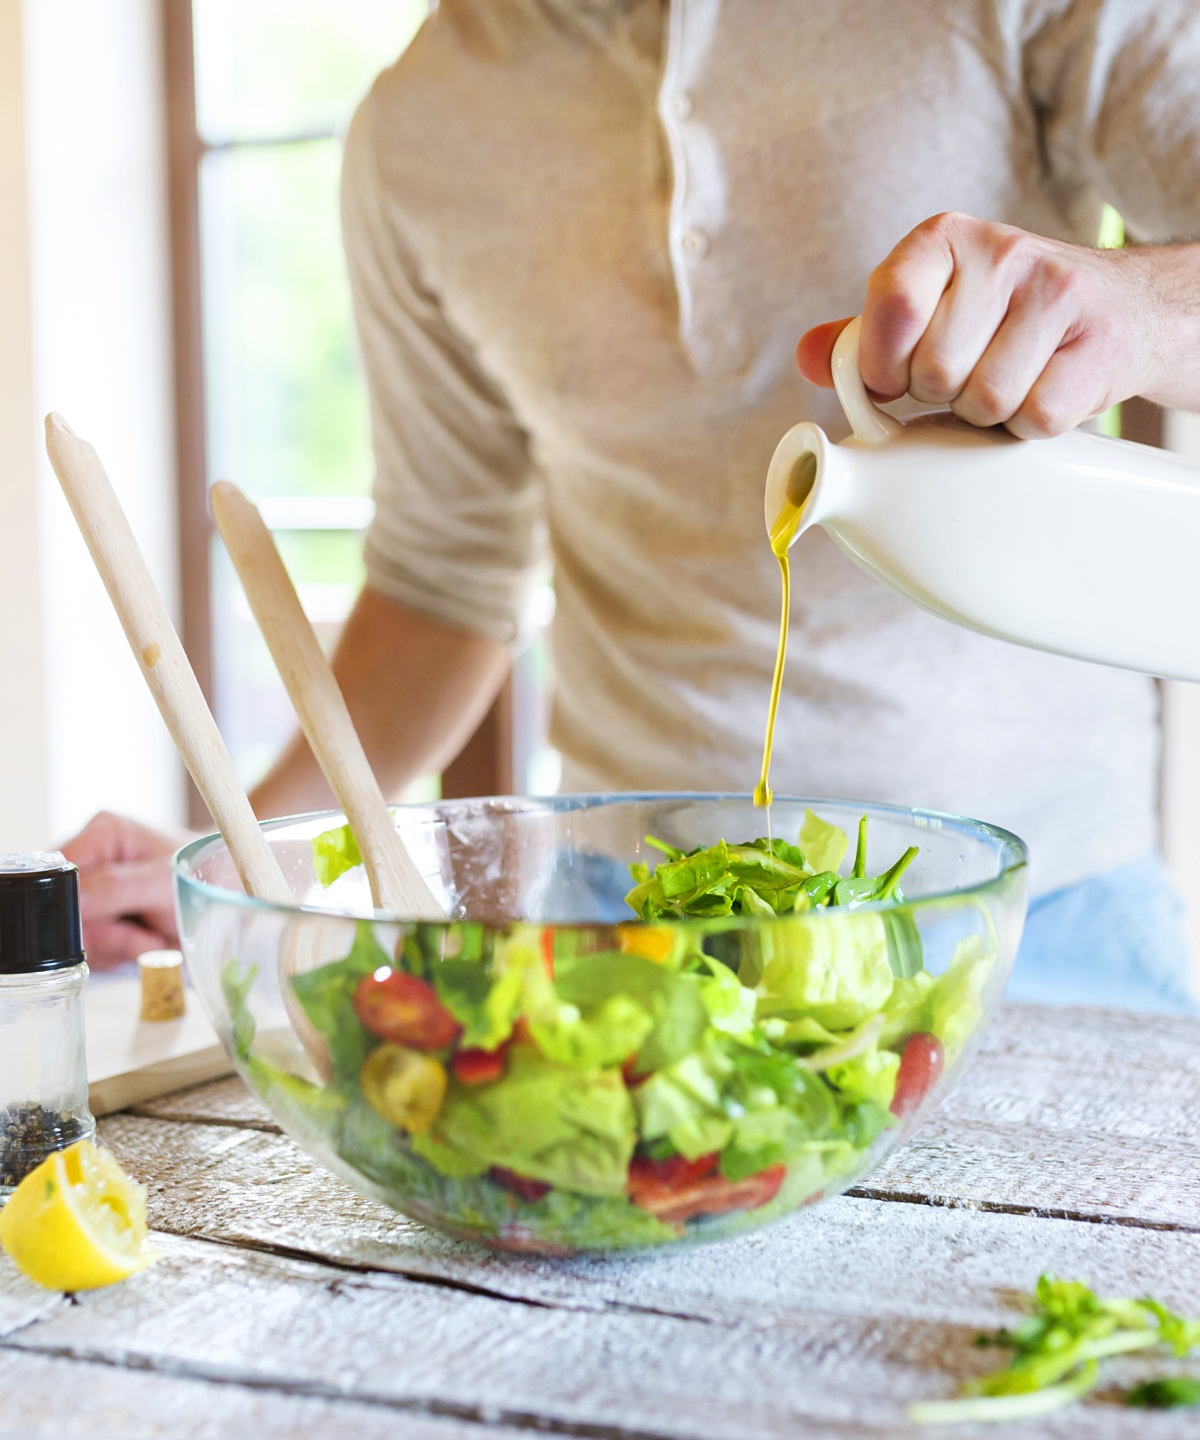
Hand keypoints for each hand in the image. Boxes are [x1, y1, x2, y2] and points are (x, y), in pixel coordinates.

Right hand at [59, 812, 193, 970]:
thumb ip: (116, 887)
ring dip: (115, 947)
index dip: (70, 905)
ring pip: (75, 936)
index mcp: (104, 834)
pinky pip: (90, 950)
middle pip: (62, 911)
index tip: (105, 922)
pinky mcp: (101, 920)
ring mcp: (94, 893)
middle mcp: (93, 861)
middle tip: (142, 934)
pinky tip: (146, 943)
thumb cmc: (205, 877)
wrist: (227, 899)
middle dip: (102, 933)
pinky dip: (119, 955)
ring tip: (151, 937)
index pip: (58, 872)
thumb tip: (71, 898)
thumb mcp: (164, 881)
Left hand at [796, 212, 1199, 437]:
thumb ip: (863, 338)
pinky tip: (1044, 392)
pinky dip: (1030, 427)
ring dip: (986, 414)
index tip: (895, 381)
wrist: (1121, 311)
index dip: (883, 366)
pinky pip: (1036, 417)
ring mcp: (1058, 292)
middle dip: (941, 397)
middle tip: (968, 376)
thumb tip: (807, 358)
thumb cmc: (1001, 319)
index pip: (891, 306)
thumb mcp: (929, 310)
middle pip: (935, 372)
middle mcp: (1002, 251)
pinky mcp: (1101, 342)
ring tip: (1007, 383)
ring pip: (985, 399)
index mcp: (942, 238)